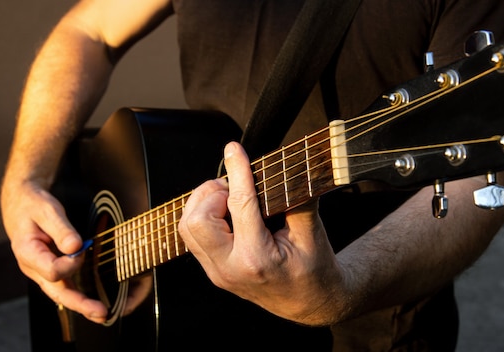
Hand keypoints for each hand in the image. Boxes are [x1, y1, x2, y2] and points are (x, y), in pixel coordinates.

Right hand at [0, 180, 107, 322]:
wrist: (21, 203)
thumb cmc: (33, 205)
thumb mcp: (47, 210)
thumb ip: (62, 229)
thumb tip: (76, 247)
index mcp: (28, 252)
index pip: (51, 270)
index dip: (70, 264)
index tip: (81, 249)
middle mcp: (33, 267)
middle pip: (57, 291)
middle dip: (80, 303)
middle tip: (101, 311)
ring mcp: (41, 271)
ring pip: (60, 293)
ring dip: (81, 305)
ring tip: (102, 313)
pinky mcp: (50, 269)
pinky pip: (63, 286)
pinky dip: (78, 296)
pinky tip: (92, 302)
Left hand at [179, 142, 348, 324]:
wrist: (310, 304)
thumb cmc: (315, 269)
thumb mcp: (313, 233)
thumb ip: (298, 199)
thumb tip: (289, 166)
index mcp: (256, 259)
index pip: (239, 206)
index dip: (237, 172)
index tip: (234, 149)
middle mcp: (229, 269)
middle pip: (197, 220)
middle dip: (211, 193)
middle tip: (234, 187)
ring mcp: (218, 273)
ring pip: (188, 228)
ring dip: (204, 204)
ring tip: (230, 198)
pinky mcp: (213, 271)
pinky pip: (193, 237)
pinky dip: (204, 216)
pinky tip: (227, 211)